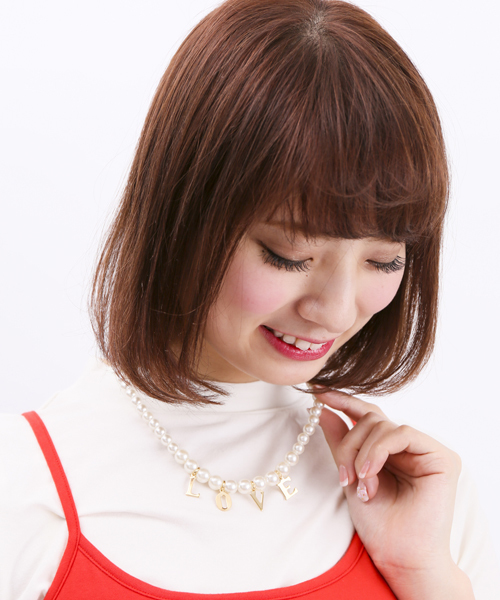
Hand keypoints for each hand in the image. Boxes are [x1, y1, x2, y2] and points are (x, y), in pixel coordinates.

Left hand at [317, 387, 473, 599]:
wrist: (399, 556)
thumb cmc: (378, 523)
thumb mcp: (350, 475)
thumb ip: (340, 442)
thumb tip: (322, 409)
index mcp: (389, 449)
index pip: (367, 414)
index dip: (343, 401)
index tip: (318, 393)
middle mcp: (408, 446)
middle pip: (371, 419)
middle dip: (349, 444)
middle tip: (343, 475)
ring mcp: (426, 450)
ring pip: (383, 424)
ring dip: (362, 452)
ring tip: (358, 482)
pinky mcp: (441, 457)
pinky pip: (402, 433)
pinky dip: (379, 450)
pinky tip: (370, 473)